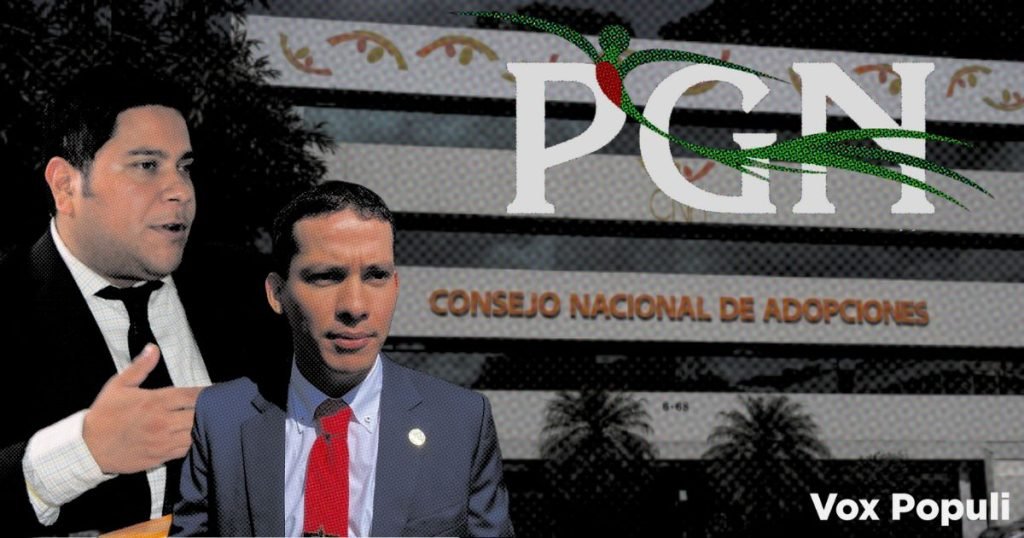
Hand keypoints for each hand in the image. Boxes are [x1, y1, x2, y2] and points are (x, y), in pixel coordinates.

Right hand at [82, 344, 203, 473]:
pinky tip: (192, 436)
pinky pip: (185, 450)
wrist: (89, 447)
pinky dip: (192, 443)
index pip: (190, 396)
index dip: (205, 393)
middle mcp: (162, 422)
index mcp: (154, 402)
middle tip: (215, 407)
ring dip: (201, 427)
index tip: (213, 391)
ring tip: (206, 421)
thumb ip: (140, 367)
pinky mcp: (160, 457)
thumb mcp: (119, 385)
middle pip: (198, 416)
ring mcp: (162, 441)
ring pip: (194, 434)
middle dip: (207, 410)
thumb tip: (153, 348)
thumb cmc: (105, 414)